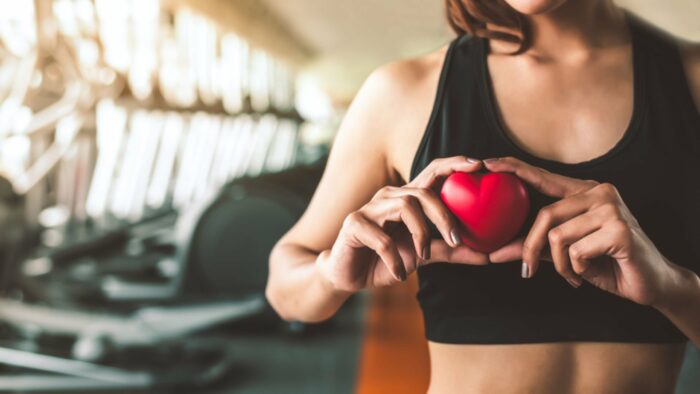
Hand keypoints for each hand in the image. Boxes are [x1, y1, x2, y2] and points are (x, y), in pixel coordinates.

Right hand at [319, 156, 522, 291]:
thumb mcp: (422, 257)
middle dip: (444, 215)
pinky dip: (395, 259)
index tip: (480, 166)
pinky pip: (381, 238)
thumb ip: (450, 252)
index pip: (432, 174)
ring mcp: (370, 209)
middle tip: (457, 240)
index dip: (454, 165)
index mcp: (407, 200)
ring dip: (420, 234)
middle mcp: (389, 198)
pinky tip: (400, 273)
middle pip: (422, 192)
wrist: (348, 277)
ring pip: (405, 206)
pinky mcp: (354, 224)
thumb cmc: (385, 261)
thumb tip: (488, 255)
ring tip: (422, 258)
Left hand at [484, 156, 675, 305]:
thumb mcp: (564, 254)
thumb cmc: (606, 265)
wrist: (650, 284)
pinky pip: (576, 252)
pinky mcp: (620, 229)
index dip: (515, 168)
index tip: (487, 163)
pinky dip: (577, 270)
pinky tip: (592, 273)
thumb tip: (492, 253)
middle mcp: (599, 193)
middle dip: (530, 248)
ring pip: (558, 237)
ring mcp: (612, 208)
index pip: (544, 177)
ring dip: (560, 265)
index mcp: (585, 192)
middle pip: (545, 215)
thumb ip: (533, 247)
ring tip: (574, 275)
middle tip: (526, 272)